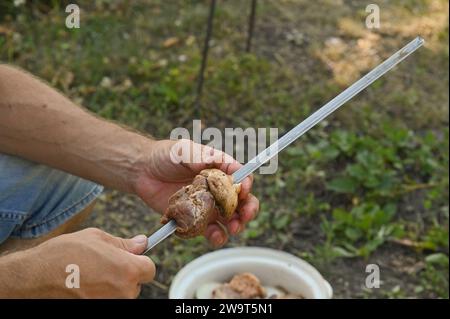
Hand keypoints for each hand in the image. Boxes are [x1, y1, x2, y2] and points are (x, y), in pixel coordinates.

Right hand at [0, 228, 154, 297]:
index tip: (129, 258)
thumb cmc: (65, 254)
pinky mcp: (98, 309)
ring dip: (113, 286)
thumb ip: (124, 244)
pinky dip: (101, 294)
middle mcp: (124, 293)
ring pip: (122, 294)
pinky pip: (108, 299)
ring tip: (91, 275)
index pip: (150, 269)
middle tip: (103, 265)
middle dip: (125, 274)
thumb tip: (142, 243)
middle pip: (136, 284)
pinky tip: (86, 286)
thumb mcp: (97, 238)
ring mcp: (111, 304)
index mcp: (128, 270)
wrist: (35, 277)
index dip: (140, 262)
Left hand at [133, 139, 259, 246]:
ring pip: (231, 218)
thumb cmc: (165, 155)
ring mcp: (209, 205)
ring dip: (236, 225)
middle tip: (245, 215)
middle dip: (248, 209)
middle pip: (242, 201)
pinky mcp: (197, 219)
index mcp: (219, 169)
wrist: (142, 171)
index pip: (241, 177)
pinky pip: (211, 231)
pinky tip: (215, 236)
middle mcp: (218, 189)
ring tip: (232, 228)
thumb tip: (221, 163)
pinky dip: (217, 236)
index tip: (243, 189)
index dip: (246, 184)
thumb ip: (202, 156)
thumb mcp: (183, 150)